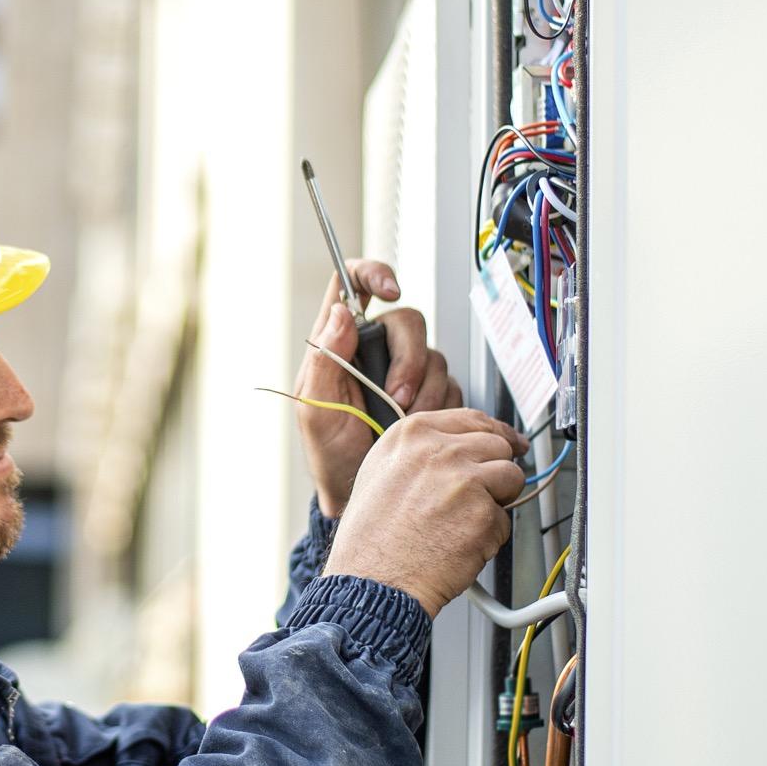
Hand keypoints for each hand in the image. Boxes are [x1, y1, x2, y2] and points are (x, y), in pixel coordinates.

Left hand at [296, 259, 463, 517]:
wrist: (360, 491)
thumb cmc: (330, 453)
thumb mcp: (315, 410)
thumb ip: (325, 360)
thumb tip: (339, 313)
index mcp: (341, 343)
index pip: (353, 285)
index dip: (374, 274)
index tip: (390, 291)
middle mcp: (376, 350)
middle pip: (408, 322)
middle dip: (409, 360)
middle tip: (398, 397)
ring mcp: (407, 370)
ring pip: (433, 355)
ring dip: (424, 390)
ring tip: (405, 421)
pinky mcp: (432, 393)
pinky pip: (450, 384)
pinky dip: (441, 405)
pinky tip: (423, 425)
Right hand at [323, 409, 528, 616]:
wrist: (373, 581)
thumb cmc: (371, 539)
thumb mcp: (382, 472)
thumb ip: (422, 452)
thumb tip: (463, 448)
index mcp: (412, 434)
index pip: (474, 419)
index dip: (494, 435)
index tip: (507, 443)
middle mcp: (440, 450)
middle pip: (499, 445)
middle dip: (496, 470)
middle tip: (478, 495)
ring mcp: (464, 480)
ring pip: (512, 477)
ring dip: (497, 501)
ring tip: (462, 522)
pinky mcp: (483, 514)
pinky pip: (505, 520)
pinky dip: (489, 537)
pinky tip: (458, 544)